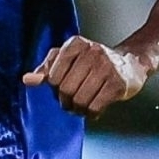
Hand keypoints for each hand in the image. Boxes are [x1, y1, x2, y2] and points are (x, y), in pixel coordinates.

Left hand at [22, 36, 148, 116]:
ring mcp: (106, 67)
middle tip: (72, 102)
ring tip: (83, 107)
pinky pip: (95, 107)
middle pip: (66, 90)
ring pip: (80, 100)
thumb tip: (27, 80)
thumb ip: (47, 68)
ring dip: (79, 109)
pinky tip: (94, 110)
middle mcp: (91, 52)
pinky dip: (91, 113)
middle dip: (66, 101)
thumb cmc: (94, 62)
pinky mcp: (118, 83)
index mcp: (75, 44)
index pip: (53, 76)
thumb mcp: (69, 58)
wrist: (131, 62)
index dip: (56, 88)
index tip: (63, 88)